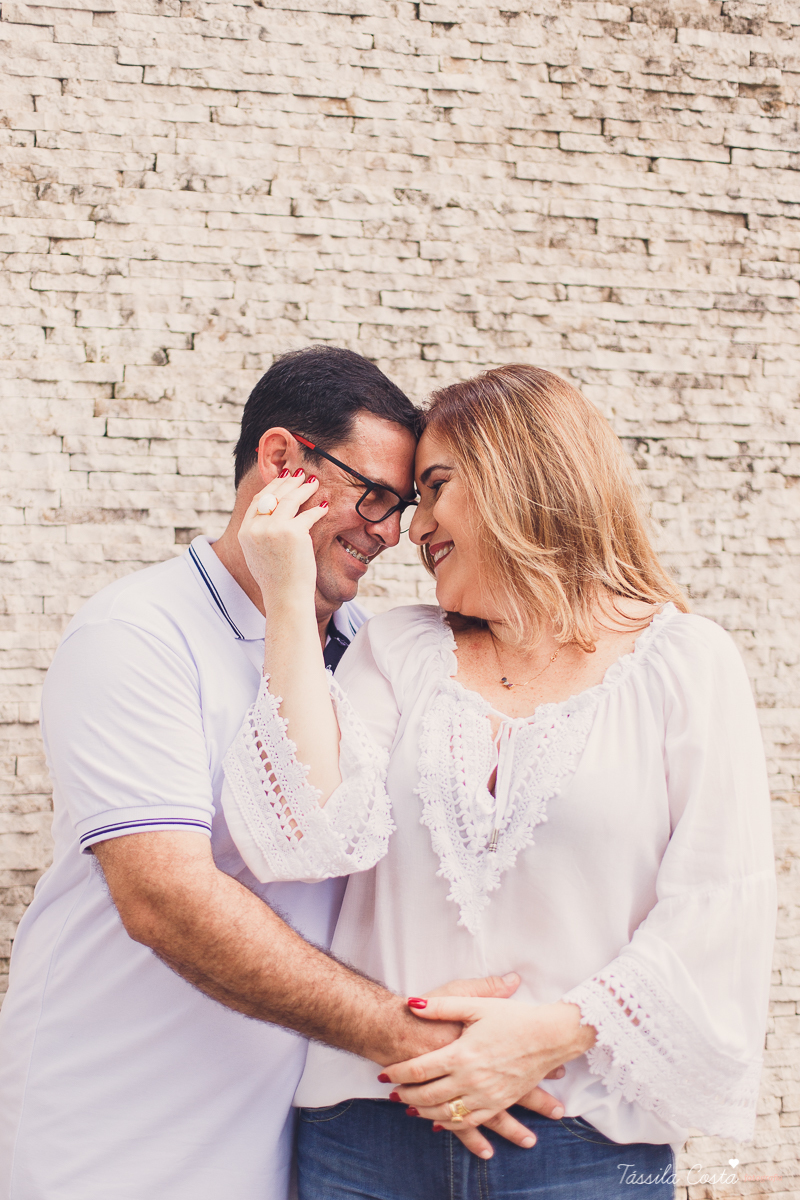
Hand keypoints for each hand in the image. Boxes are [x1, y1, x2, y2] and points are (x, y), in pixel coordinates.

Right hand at [238, 470, 326, 605]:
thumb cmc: (275, 579)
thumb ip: (259, 532)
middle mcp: (257, 527)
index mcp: (245, 531)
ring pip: (291, 499)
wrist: (284, 596)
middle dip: (288, 482)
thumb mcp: (257, 553)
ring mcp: (274, 529)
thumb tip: (269, 513)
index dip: (272, 487)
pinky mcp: (293, 532)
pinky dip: (317, 509)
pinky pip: (308, 514)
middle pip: (274, 495)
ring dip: (304, 488)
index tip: (283, 479)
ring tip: (314, 482)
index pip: (258, 500)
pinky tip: (323, 505)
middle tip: (301, 475)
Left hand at [381, 998, 593, 1158]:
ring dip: (423, 1112)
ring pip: (445, 1112)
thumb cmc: (513, 1017)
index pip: (418, 1069)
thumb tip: (413, 1003)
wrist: (549, 1036)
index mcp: (461, 1053)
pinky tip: (440, 1123)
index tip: (383, 1074)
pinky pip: (469, 1121)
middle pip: (427, 1095)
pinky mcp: (498, 1103)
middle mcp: (471, 1079)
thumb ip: (442, 1006)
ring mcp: (485, 1095)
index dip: (397, 1073)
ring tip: (409, 1107)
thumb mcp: (476, 1005)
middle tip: (390, 1093)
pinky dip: (450, 1124)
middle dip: (405, 1095)